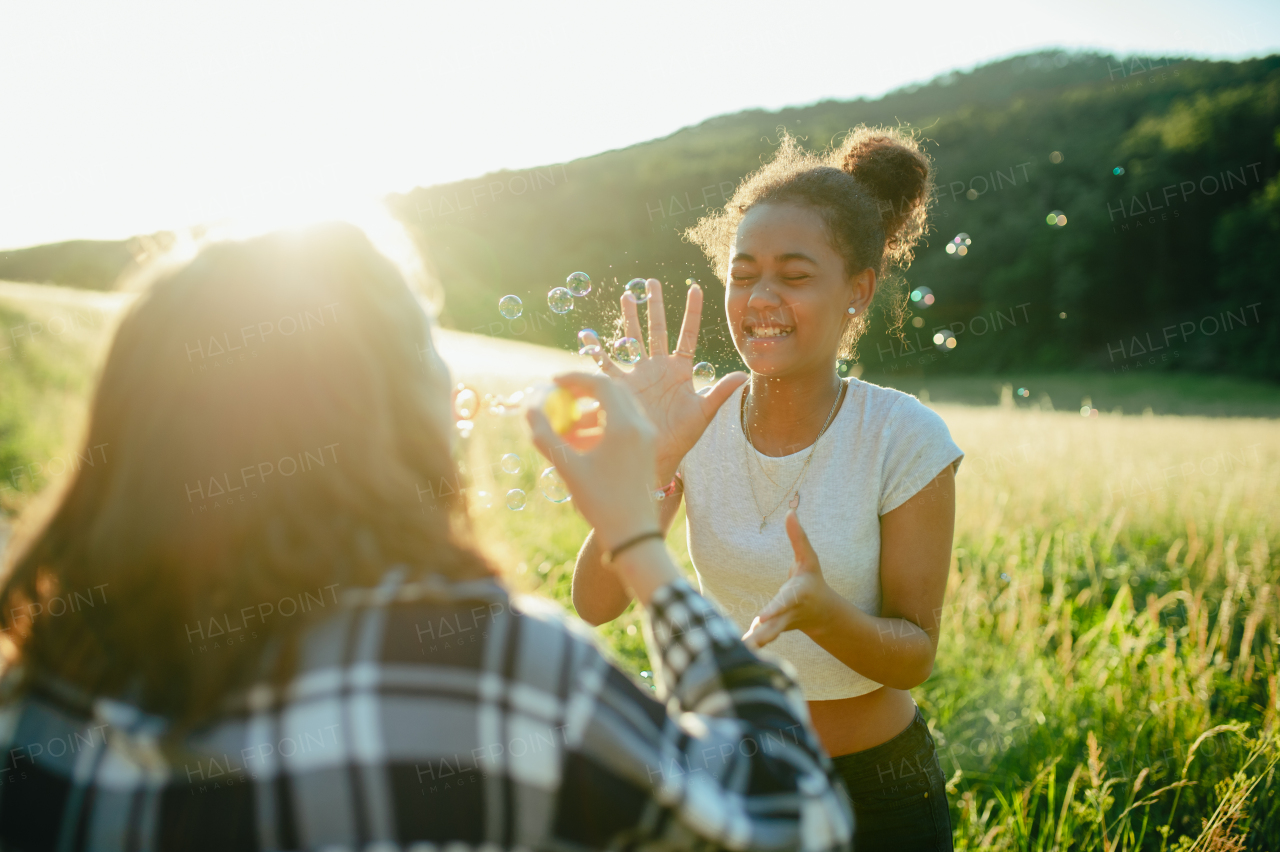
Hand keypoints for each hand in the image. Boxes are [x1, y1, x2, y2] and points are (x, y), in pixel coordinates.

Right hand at [526, 372, 659, 552]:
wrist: (634, 534)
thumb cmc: (601, 502)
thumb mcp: (568, 468)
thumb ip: (545, 436)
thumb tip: (528, 409)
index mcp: (625, 425)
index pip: (600, 384)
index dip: (574, 378)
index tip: (552, 382)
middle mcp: (641, 426)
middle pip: (612, 391)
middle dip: (583, 390)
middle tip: (558, 396)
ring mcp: (647, 438)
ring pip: (619, 407)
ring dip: (592, 409)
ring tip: (566, 427)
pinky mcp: (647, 449)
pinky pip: (625, 424)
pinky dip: (603, 424)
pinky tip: (582, 442)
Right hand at [590, 279, 746, 473]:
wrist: (658, 455)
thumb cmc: (683, 436)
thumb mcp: (703, 412)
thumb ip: (720, 391)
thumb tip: (744, 374)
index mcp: (680, 370)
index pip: (687, 334)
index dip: (692, 313)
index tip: (696, 289)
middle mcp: (658, 367)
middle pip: (657, 329)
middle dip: (654, 305)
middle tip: (651, 281)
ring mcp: (639, 375)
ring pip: (632, 338)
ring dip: (630, 318)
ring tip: (627, 295)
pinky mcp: (621, 386)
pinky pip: (606, 365)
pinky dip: (596, 351)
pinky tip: (587, 335)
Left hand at [743, 511, 835, 649]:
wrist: (822, 612)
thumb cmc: (812, 581)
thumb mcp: (809, 559)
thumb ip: (799, 538)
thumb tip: (790, 512)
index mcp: (796, 596)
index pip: (783, 603)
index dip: (773, 610)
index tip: (762, 618)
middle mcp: (788, 614)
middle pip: (774, 627)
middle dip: (761, 636)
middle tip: (746, 645)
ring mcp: (780, 626)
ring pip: (764, 637)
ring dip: (750, 645)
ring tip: (734, 652)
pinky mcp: (771, 632)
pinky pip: (758, 639)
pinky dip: (748, 645)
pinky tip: (730, 652)